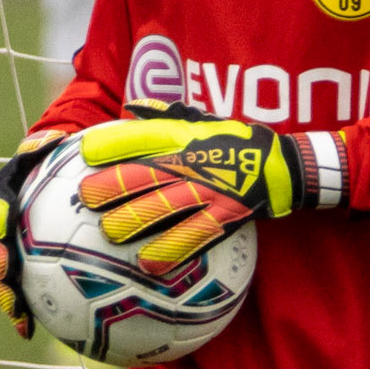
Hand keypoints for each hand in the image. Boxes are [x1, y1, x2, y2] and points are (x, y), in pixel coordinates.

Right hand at [0, 129, 67, 336]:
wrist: (62, 182)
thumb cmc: (60, 162)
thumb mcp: (54, 149)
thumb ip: (48, 146)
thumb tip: (52, 138)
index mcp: (3, 195)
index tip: (4, 221)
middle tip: (6, 270)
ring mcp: (8, 252)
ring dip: (4, 295)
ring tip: (16, 313)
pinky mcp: (22, 275)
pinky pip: (19, 296)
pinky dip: (21, 314)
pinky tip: (28, 332)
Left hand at [77, 99, 320, 273]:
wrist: (283, 166)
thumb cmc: (235, 142)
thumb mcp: (203, 120)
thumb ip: (166, 115)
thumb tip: (131, 105)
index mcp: (186, 137)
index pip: (144, 136)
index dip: (114, 142)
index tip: (86, 150)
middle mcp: (194, 163)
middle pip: (148, 173)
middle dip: (115, 184)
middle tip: (86, 196)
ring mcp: (211, 191)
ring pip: (167, 206)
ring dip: (136, 218)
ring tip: (108, 231)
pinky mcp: (226, 217)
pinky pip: (196, 236)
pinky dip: (172, 250)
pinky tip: (148, 263)